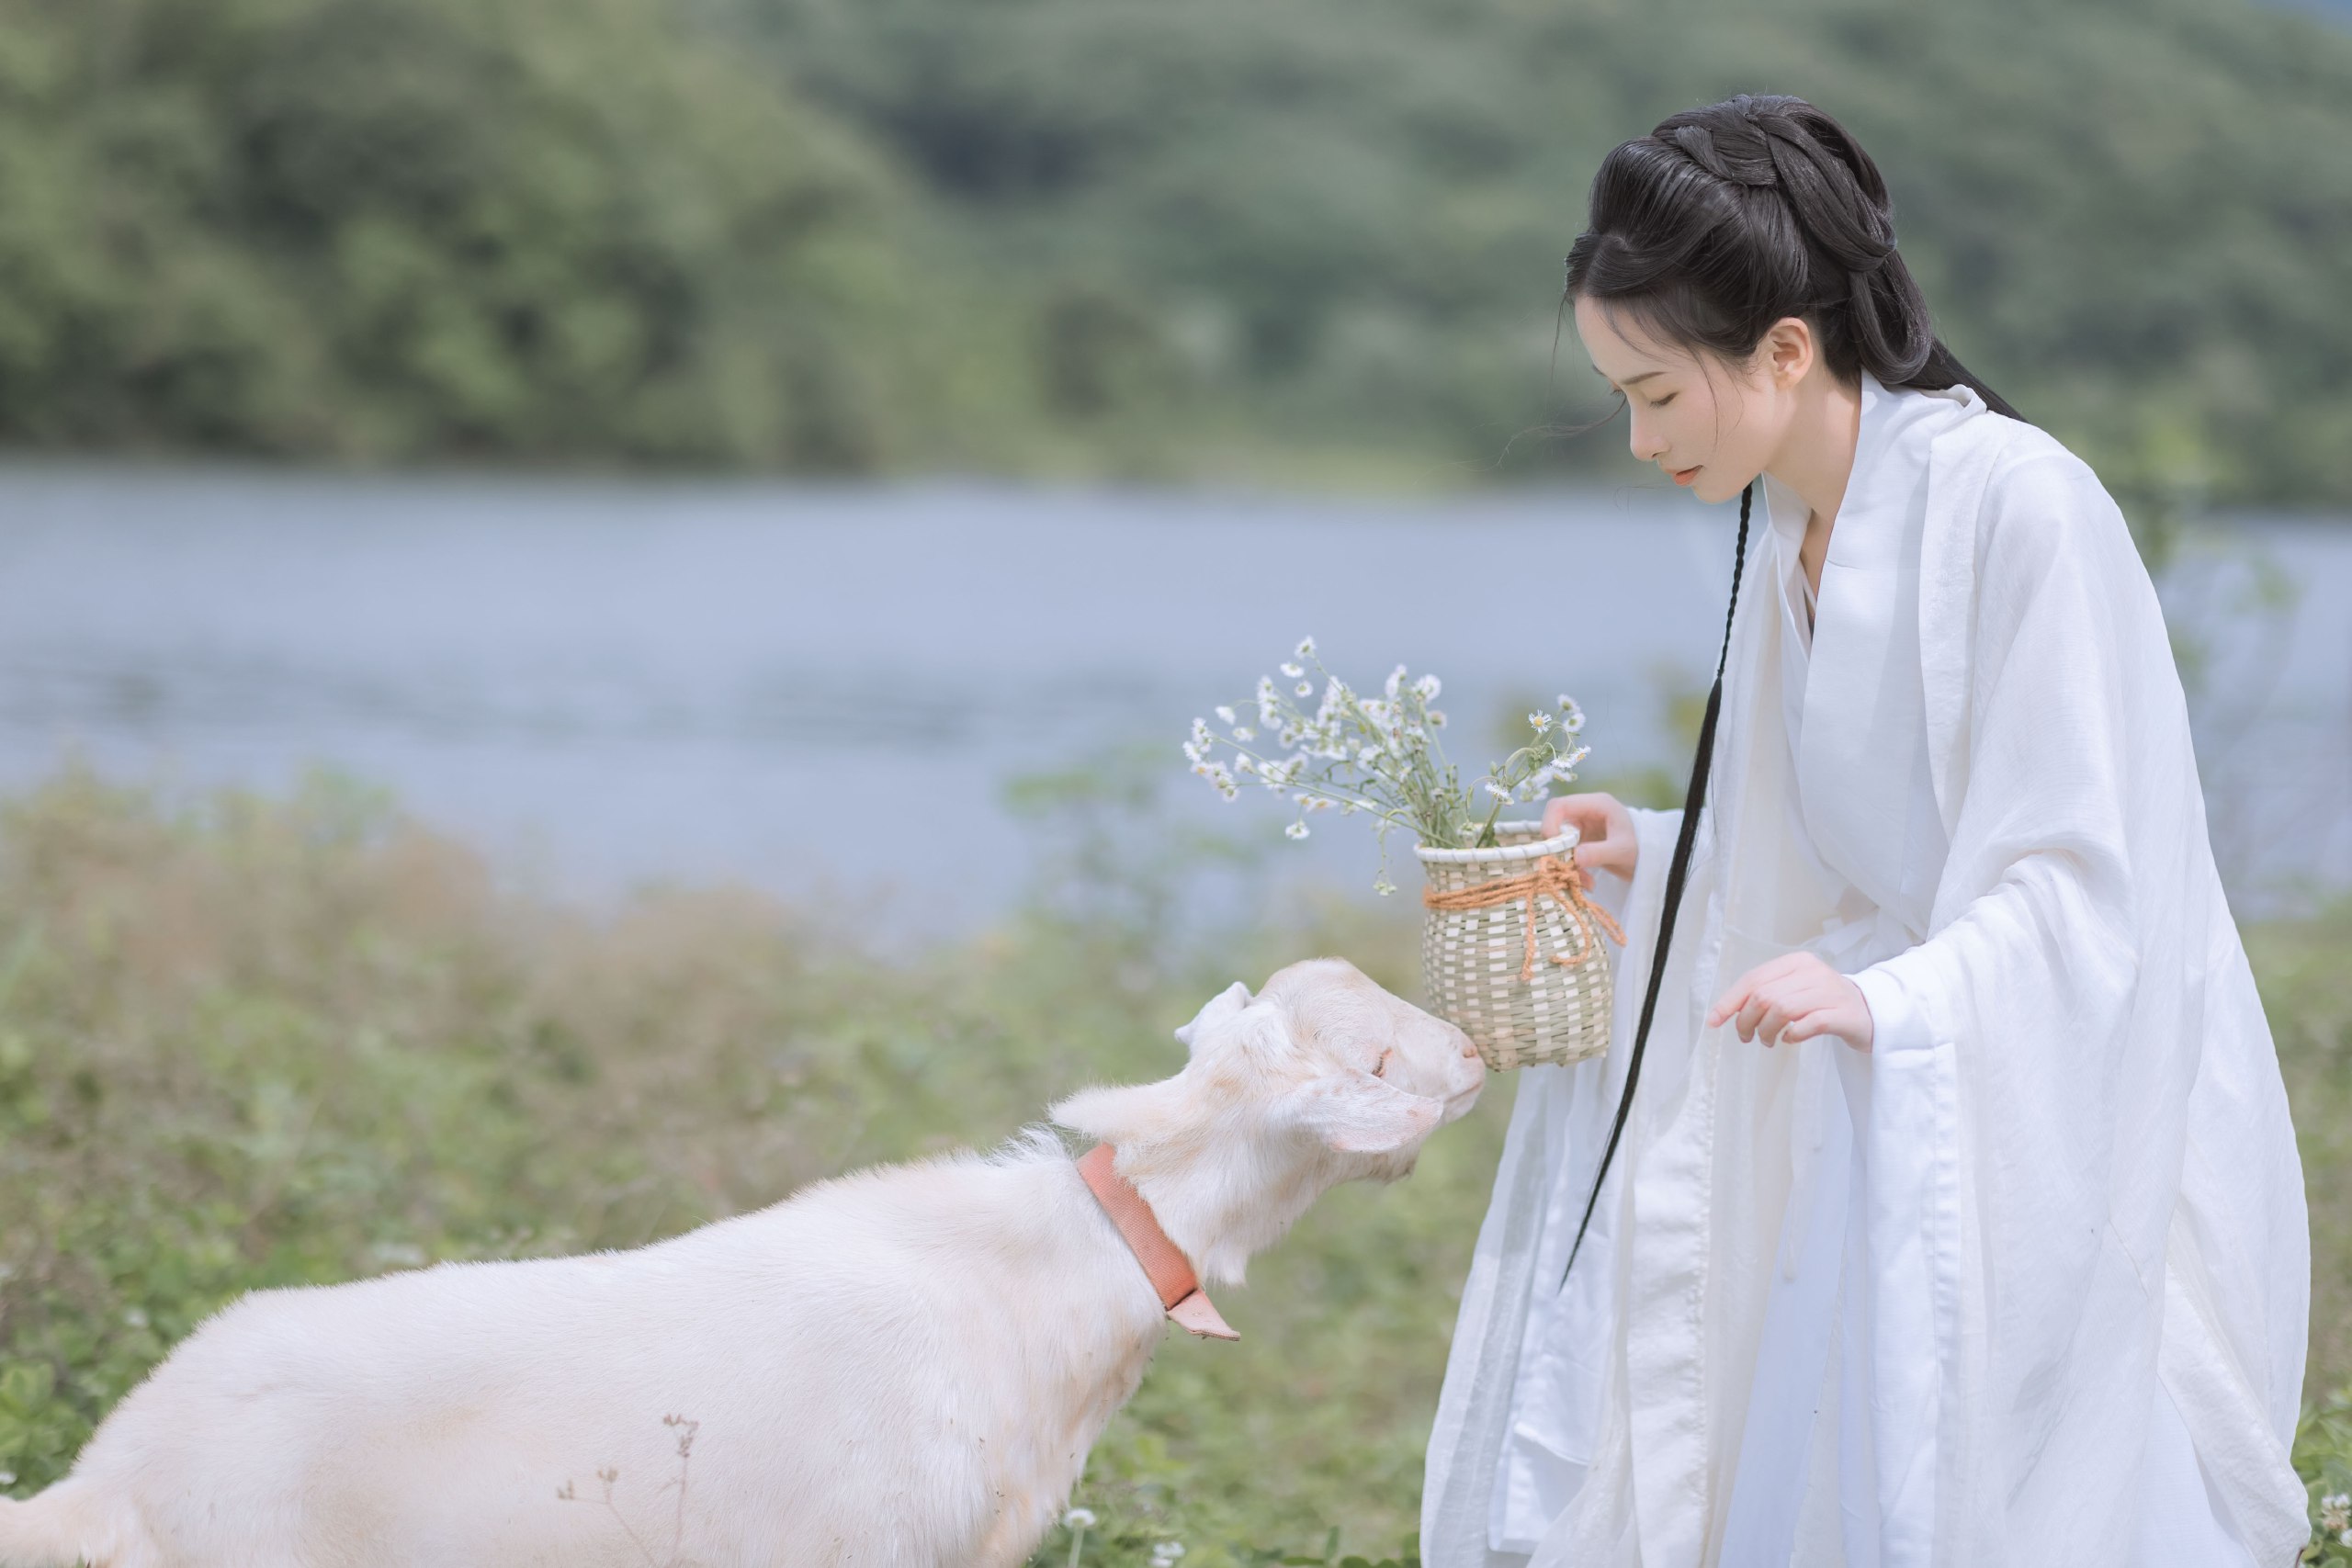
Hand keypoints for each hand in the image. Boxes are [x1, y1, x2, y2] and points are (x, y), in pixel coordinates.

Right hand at [1540, 792, 1635, 887]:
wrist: (1653, 861)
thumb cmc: (1643, 848)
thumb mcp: (1623, 851)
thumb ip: (1600, 853)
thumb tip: (1575, 857)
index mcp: (1596, 804)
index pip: (1559, 806)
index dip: (1549, 823)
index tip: (1552, 847)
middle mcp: (1586, 812)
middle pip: (1555, 824)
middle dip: (1557, 848)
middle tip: (1564, 867)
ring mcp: (1583, 828)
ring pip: (1560, 843)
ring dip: (1566, 863)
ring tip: (1584, 880)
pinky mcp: (1583, 843)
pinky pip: (1568, 855)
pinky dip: (1574, 869)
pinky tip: (1588, 882)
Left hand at [1705, 953, 1873, 1050]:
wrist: (1873, 1012)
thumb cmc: (1825, 1003)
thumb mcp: (1795, 989)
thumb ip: (1766, 993)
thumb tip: (1729, 1011)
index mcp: (1797, 962)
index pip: (1753, 979)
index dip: (1729, 1001)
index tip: (1714, 1021)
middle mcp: (1813, 972)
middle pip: (1764, 996)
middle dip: (1746, 1020)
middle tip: (1747, 1037)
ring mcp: (1830, 992)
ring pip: (1782, 1009)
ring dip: (1767, 1031)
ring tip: (1768, 1041)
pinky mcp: (1843, 1014)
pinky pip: (1807, 1024)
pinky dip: (1792, 1035)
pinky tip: (1790, 1038)